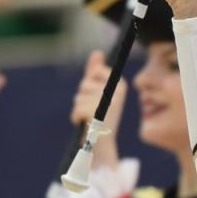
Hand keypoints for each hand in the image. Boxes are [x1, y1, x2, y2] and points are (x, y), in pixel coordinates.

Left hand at [69, 50, 122, 168]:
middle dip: (83, 97)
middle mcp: (116, 93)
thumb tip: (97, 53)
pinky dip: (77, 118)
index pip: (95, 71)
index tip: (98, 96)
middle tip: (94, 110)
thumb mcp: (99, 92)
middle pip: (85, 84)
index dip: (90, 84)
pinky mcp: (95, 114)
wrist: (104, 144)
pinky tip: (87, 125)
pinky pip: (76, 110)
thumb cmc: (101, 117)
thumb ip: (96, 72)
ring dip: (80, 109)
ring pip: (79, 97)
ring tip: (91, 119)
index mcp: (120, 85)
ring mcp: (105, 103)